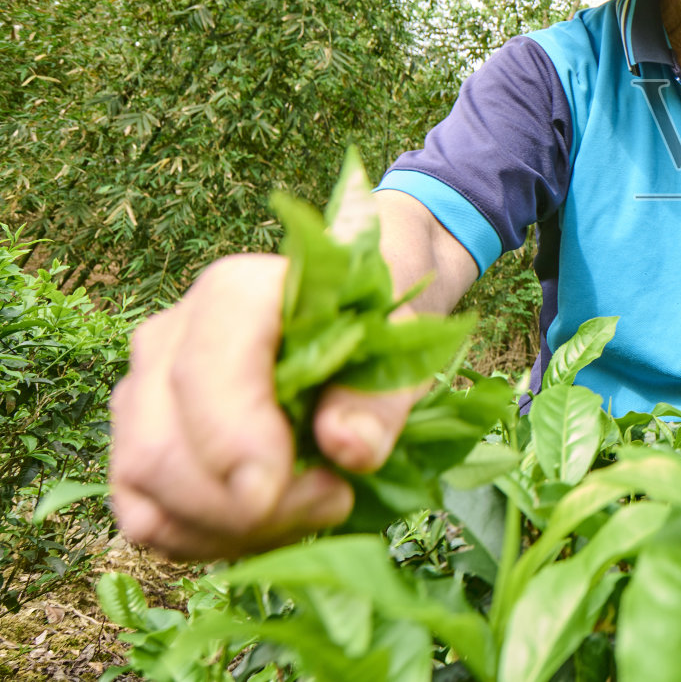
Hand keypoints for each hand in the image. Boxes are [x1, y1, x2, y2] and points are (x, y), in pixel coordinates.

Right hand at [109, 254, 417, 559]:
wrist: (342, 322)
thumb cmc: (367, 331)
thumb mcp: (395, 352)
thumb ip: (378, 397)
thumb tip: (348, 446)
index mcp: (235, 292)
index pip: (206, 367)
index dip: (234, 437)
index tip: (274, 489)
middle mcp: (170, 337)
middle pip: (163, 443)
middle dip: (242, 504)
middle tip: (334, 500)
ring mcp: (141, 393)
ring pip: (145, 484)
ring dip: (228, 527)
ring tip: (312, 509)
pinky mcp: (135, 447)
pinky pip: (143, 516)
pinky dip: (203, 539)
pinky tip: (267, 528)